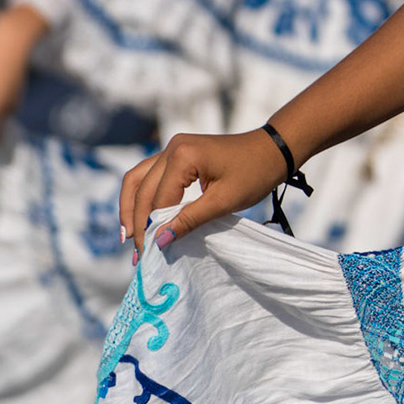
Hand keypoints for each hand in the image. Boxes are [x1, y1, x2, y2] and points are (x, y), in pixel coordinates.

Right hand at [121, 129, 287, 255]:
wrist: (274, 150)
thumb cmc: (255, 173)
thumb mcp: (223, 202)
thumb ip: (188, 220)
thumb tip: (159, 241)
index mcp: (182, 156)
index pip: (157, 200)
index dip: (152, 229)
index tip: (149, 256)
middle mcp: (172, 147)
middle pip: (142, 189)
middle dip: (137, 222)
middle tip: (138, 254)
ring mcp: (173, 147)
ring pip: (138, 178)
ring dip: (132, 207)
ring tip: (129, 237)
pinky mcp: (178, 152)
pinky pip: (150, 175)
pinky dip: (143, 196)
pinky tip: (141, 217)